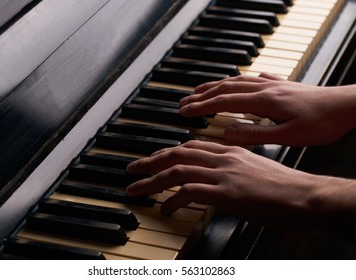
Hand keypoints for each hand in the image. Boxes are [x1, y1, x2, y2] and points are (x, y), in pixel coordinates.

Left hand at [126, 140, 327, 232]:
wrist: (305, 196)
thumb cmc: (283, 188)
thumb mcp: (253, 171)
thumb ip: (231, 171)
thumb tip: (215, 182)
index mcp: (229, 151)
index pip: (190, 146)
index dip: (167, 153)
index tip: (154, 160)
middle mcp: (222, 158)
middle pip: (176, 154)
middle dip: (150, 161)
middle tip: (133, 169)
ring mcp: (223, 174)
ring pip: (176, 171)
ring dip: (151, 180)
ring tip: (135, 189)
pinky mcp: (225, 192)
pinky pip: (189, 192)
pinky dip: (173, 200)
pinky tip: (167, 208)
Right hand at [180, 73, 355, 145]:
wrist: (348, 106)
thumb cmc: (323, 123)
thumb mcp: (289, 136)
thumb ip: (256, 134)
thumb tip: (227, 132)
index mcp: (264, 101)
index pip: (223, 102)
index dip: (201, 106)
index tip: (184, 111)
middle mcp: (265, 89)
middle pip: (225, 88)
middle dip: (202, 95)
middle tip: (184, 101)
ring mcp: (273, 85)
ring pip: (236, 81)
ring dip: (215, 85)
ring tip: (200, 90)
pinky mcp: (281, 86)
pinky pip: (252, 79)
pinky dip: (238, 81)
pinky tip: (237, 82)